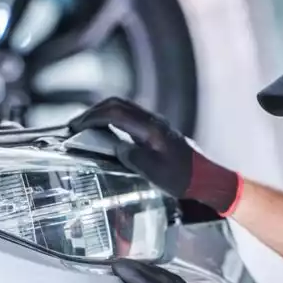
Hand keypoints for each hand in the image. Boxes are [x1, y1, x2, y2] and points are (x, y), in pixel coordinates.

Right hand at [68, 97, 242, 215]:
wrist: (207, 179)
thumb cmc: (184, 178)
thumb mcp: (155, 173)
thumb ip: (132, 157)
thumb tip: (116, 147)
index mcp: (150, 128)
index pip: (114, 112)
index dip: (91, 117)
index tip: (75, 126)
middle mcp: (153, 121)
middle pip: (117, 104)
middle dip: (93, 111)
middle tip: (76, 124)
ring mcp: (156, 123)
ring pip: (124, 107)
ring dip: (103, 113)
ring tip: (87, 126)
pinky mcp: (157, 130)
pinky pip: (130, 116)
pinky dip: (113, 119)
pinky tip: (107, 131)